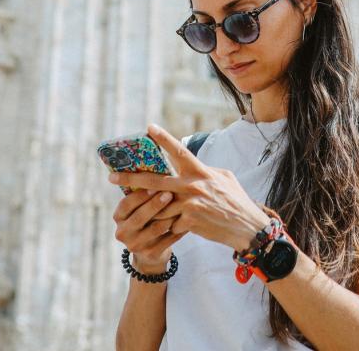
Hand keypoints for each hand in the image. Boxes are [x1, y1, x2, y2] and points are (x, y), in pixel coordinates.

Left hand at [109, 124, 270, 251]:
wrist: (246, 227)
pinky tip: (161, 230)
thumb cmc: (236, 200)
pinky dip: (165, 227)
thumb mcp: (224, 177)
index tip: (149, 128)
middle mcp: (192, 185)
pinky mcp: (189, 222)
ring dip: (147, 210)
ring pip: (158, 206)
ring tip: (132, 211)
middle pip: (155, 181)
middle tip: (112, 178)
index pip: (178, 151)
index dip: (163, 138)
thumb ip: (204, 171)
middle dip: (131, 179)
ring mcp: (189, 204)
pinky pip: (168, 224)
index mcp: (200, 171)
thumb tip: (192, 165)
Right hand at [111, 187, 186, 273]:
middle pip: (139, 217)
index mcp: (119, 215)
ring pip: (155, 229)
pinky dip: (178, 230)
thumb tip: (154, 160)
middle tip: (169, 193)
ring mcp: (135, 245)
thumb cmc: (148, 216)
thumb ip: (143, 188)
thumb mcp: (140, 205)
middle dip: (155, 205)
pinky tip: (189, 220)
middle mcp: (122, 232)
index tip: (154, 184)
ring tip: (182, 206)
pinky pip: (167, 241)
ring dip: (169, 216)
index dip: (140, 194)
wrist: (150, 249)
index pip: (127, 203)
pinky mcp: (150, 254)